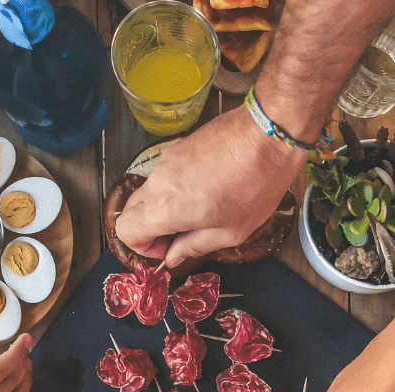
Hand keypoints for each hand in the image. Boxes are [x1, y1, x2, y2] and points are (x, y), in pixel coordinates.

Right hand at [114, 106, 305, 267]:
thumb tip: (173, 256)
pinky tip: (206, 189)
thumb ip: (194, 247)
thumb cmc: (256, 185)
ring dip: (164, 207)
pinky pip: (165, 175)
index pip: (125, 230)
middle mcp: (159, 182)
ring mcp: (167, 160)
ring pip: (149, 192)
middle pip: (131, 210)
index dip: (142, 246)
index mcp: (166, 208)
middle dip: (149, 228)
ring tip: (199, 210)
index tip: (168, 247)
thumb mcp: (230, 232)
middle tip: (180, 234)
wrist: (269, 133)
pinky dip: (175, 188)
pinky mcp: (179, 147)